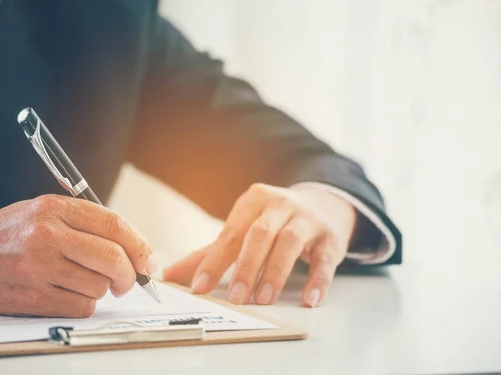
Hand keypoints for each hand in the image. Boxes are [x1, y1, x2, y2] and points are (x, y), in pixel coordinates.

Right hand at [0, 195, 155, 316]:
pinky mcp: (32, 297)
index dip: (141, 246)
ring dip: (99, 289)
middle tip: (125, 281)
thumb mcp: (41, 212)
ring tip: (78, 281)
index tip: (149, 262)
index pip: (115, 225)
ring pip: (99, 285)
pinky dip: (83, 304)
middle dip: (129, 274)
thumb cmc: (3, 234)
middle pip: (114, 257)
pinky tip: (66, 294)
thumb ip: (84, 224)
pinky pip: (80, 306)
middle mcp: (48, 234)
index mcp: (54, 208)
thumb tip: (131, 250)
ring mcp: (40, 267)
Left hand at [163, 183, 355, 306]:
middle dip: (247, 266)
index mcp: (253, 201)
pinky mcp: (330, 237)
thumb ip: (210, 253)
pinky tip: (309, 300)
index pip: (230, 234)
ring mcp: (307, 219)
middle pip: (260, 234)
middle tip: (237, 298)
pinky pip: (325, 259)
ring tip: (264, 299)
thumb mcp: (244, 229)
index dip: (214, 262)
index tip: (199, 287)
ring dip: (276, 272)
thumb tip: (169, 275)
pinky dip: (318, 280)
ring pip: (290, 242)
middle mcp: (280, 205)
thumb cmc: (274, 222)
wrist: (323, 205)